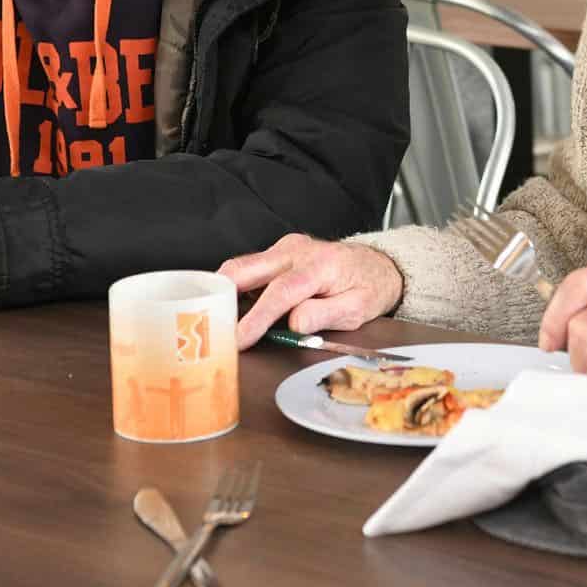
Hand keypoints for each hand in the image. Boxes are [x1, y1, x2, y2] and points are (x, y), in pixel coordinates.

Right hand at [219, 234, 403, 348]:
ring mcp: (286, 248)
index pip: (281, 292)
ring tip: (217, 321)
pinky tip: (233, 309)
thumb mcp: (358, 309)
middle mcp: (298, 251)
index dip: (256, 317)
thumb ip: (326, 314)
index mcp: (320, 266)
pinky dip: (236, 287)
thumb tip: (294, 322)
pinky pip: (250, 267)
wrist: (378, 265)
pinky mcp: (279, 252)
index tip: (238, 338)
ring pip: (242, 265)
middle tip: (208, 324)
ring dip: (226, 292)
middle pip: (247, 268)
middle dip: (223, 295)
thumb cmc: (368, 288)